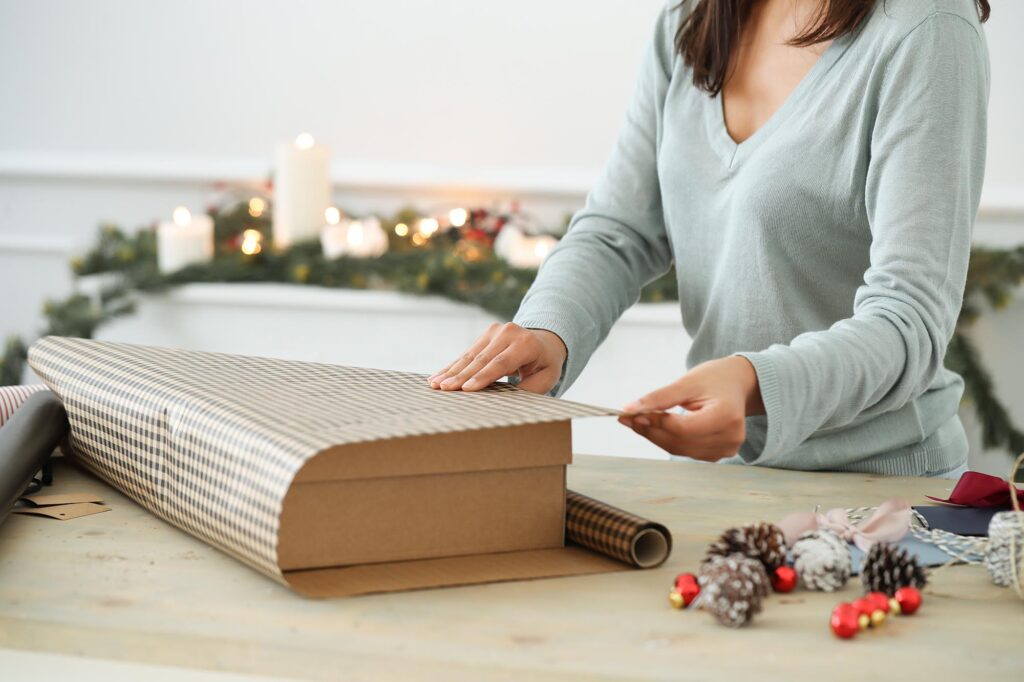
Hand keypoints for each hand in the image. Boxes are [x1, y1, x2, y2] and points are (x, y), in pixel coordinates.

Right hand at [428, 323, 567, 393]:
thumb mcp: (547, 378)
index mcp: (527, 344)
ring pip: (471, 355)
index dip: (483, 376)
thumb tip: (506, 399)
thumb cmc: (545, 365)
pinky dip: (453, 366)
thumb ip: (529, 389)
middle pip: (482, 359)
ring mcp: (496, 330)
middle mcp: (510, 332)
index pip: (501, 362)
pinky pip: (468, 352)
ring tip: (435, 385)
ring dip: (452, 371)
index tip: (466, 389)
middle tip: (444, 389)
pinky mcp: (487, 333)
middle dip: (461, 375)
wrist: (545, 341)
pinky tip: (438, 375)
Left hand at [618, 356, 764, 460]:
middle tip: (628, 418)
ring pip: (680, 449)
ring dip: (656, 437)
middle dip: (650, 431)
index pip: (683, 429)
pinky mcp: (720, 453)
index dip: (656, 423)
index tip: (632, 414)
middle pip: (680, 442)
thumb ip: (658, 397)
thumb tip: (628, 409)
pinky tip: (658, 427)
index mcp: (726, 416)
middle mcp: (730, 437)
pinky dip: (669, 441)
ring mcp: (727, 448)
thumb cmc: (714, 379)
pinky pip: (687, 451)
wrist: (737, 384)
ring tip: (639, 420)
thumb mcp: (687, 382)